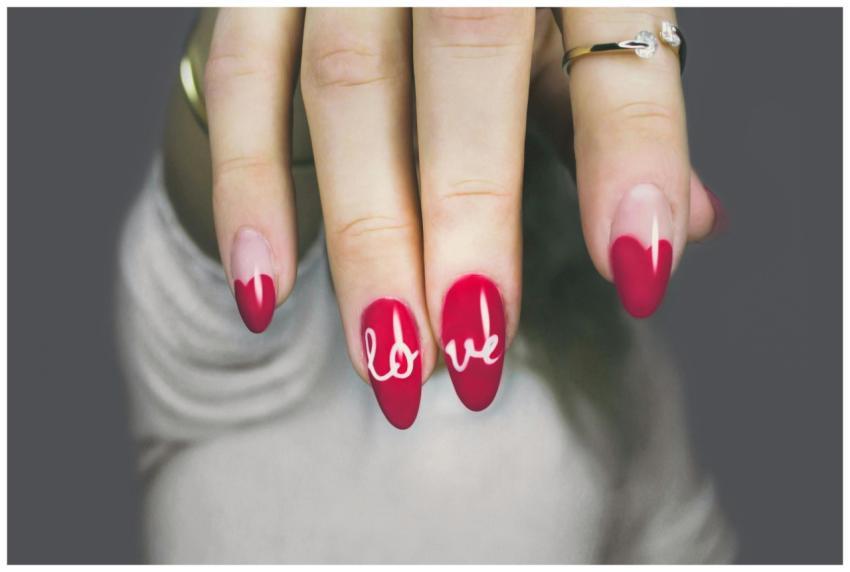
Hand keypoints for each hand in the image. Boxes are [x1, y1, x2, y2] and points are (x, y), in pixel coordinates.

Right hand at [202, 8, 721, 427]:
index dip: (632, 154)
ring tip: (391, 361)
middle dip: (468, 221)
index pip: (614, 42)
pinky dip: (249, 187)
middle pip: (467, 55)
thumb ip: (614, 112)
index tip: (640, 272)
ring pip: (345, 83)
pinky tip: (264, 291)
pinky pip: (240, 76)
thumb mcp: (577, 19)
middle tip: (475, 353)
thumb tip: (690, 224)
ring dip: (365, 236)